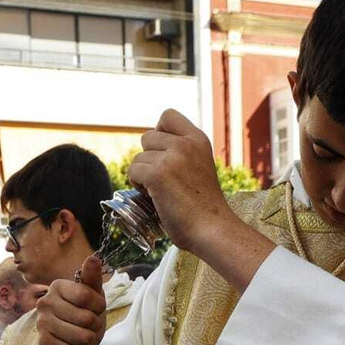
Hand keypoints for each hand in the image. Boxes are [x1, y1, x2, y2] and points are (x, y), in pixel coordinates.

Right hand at [36, 254, 105, 344]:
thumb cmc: (83, 319)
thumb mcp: (93, 297)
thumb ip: (92, 279)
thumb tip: (93, 258)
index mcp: (58, 286)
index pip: (88, 295)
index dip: (99, 306)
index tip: (95, 309)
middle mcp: (45, 302)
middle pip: (86, 318)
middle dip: (94, 326)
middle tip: (87, 326)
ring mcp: (42, 323)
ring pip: (82, 337)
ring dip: (88, 341)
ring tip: (81, 338)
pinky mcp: (43, 343)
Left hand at [129, 110, 272, 286]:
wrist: (212, 229)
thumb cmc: (204, 207)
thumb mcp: (199, 167)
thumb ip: (182, 155)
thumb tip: (151, 152)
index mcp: (198, 139)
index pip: (168, 115)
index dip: (158, 132)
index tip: (162, 154)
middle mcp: (186, 144)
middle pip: (147, 136)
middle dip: (148, 158)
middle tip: (161, 179)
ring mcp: (172, 157)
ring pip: (138, 157)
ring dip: (142, 175)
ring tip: (159, 191)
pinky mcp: (158, 174)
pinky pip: (133, 171)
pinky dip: (137, 185)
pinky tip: (152, 197)